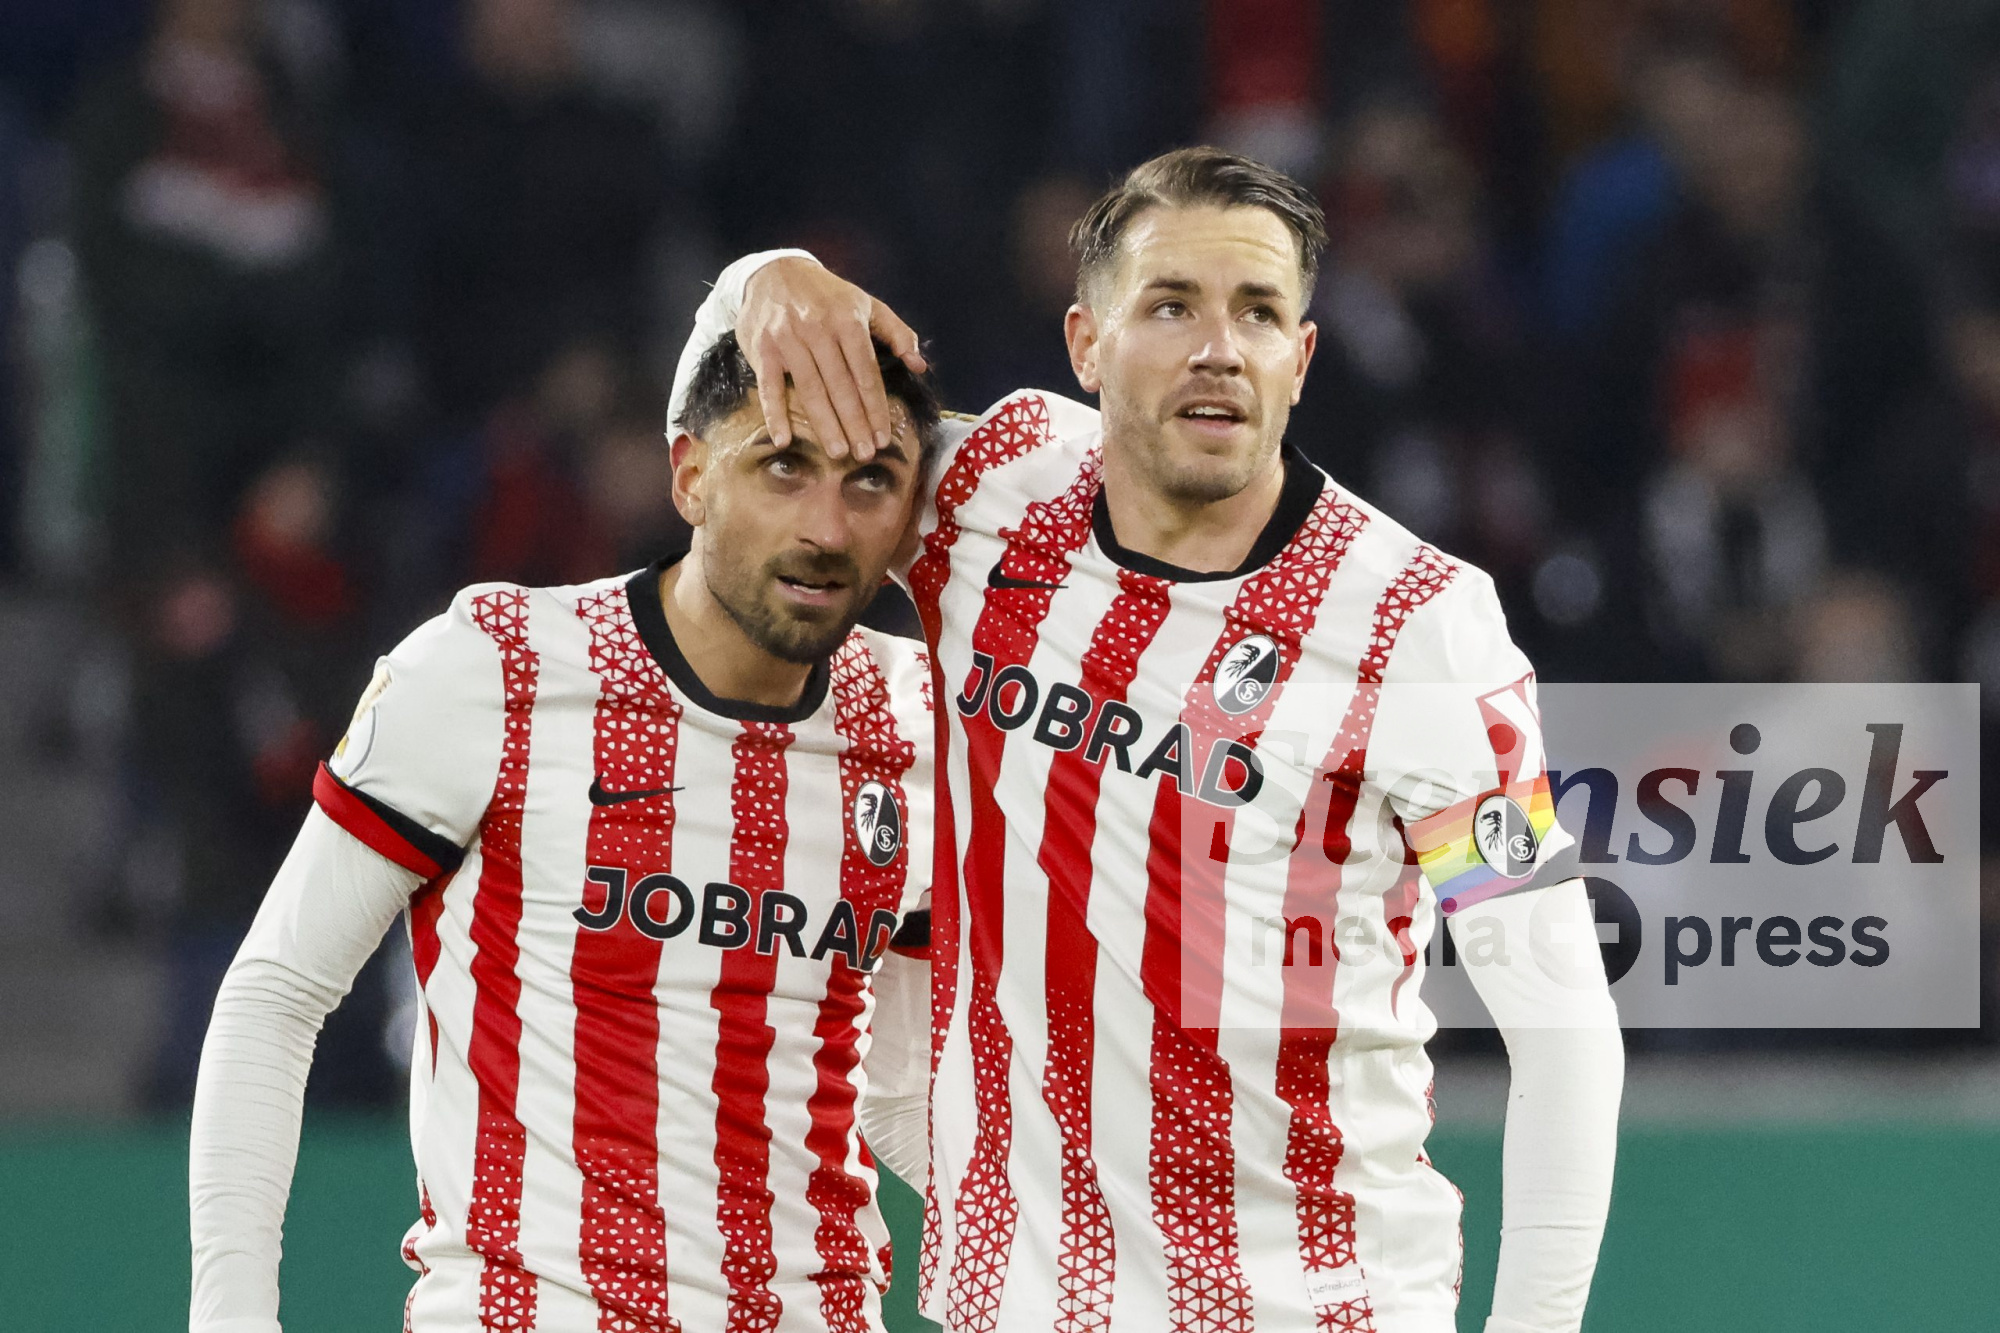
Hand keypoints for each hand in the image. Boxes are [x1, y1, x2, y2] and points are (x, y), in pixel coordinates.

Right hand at [738, 257, 927, 458]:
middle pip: (840, 386)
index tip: (884, 437)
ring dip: (824, 424)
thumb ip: (897, 332)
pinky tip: (783, 439)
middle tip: (865, 454)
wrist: (774, 271)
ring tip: (837, 452)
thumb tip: (919, 365)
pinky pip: (769, 386)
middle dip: (855, 423)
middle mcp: (818, 330)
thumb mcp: (866, 303)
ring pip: (810, 388)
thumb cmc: (828, 295)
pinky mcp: (762, 349)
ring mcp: (788, 339)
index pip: (866, 373)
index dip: (876, 407)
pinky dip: (774, 414)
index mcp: (848, 321)